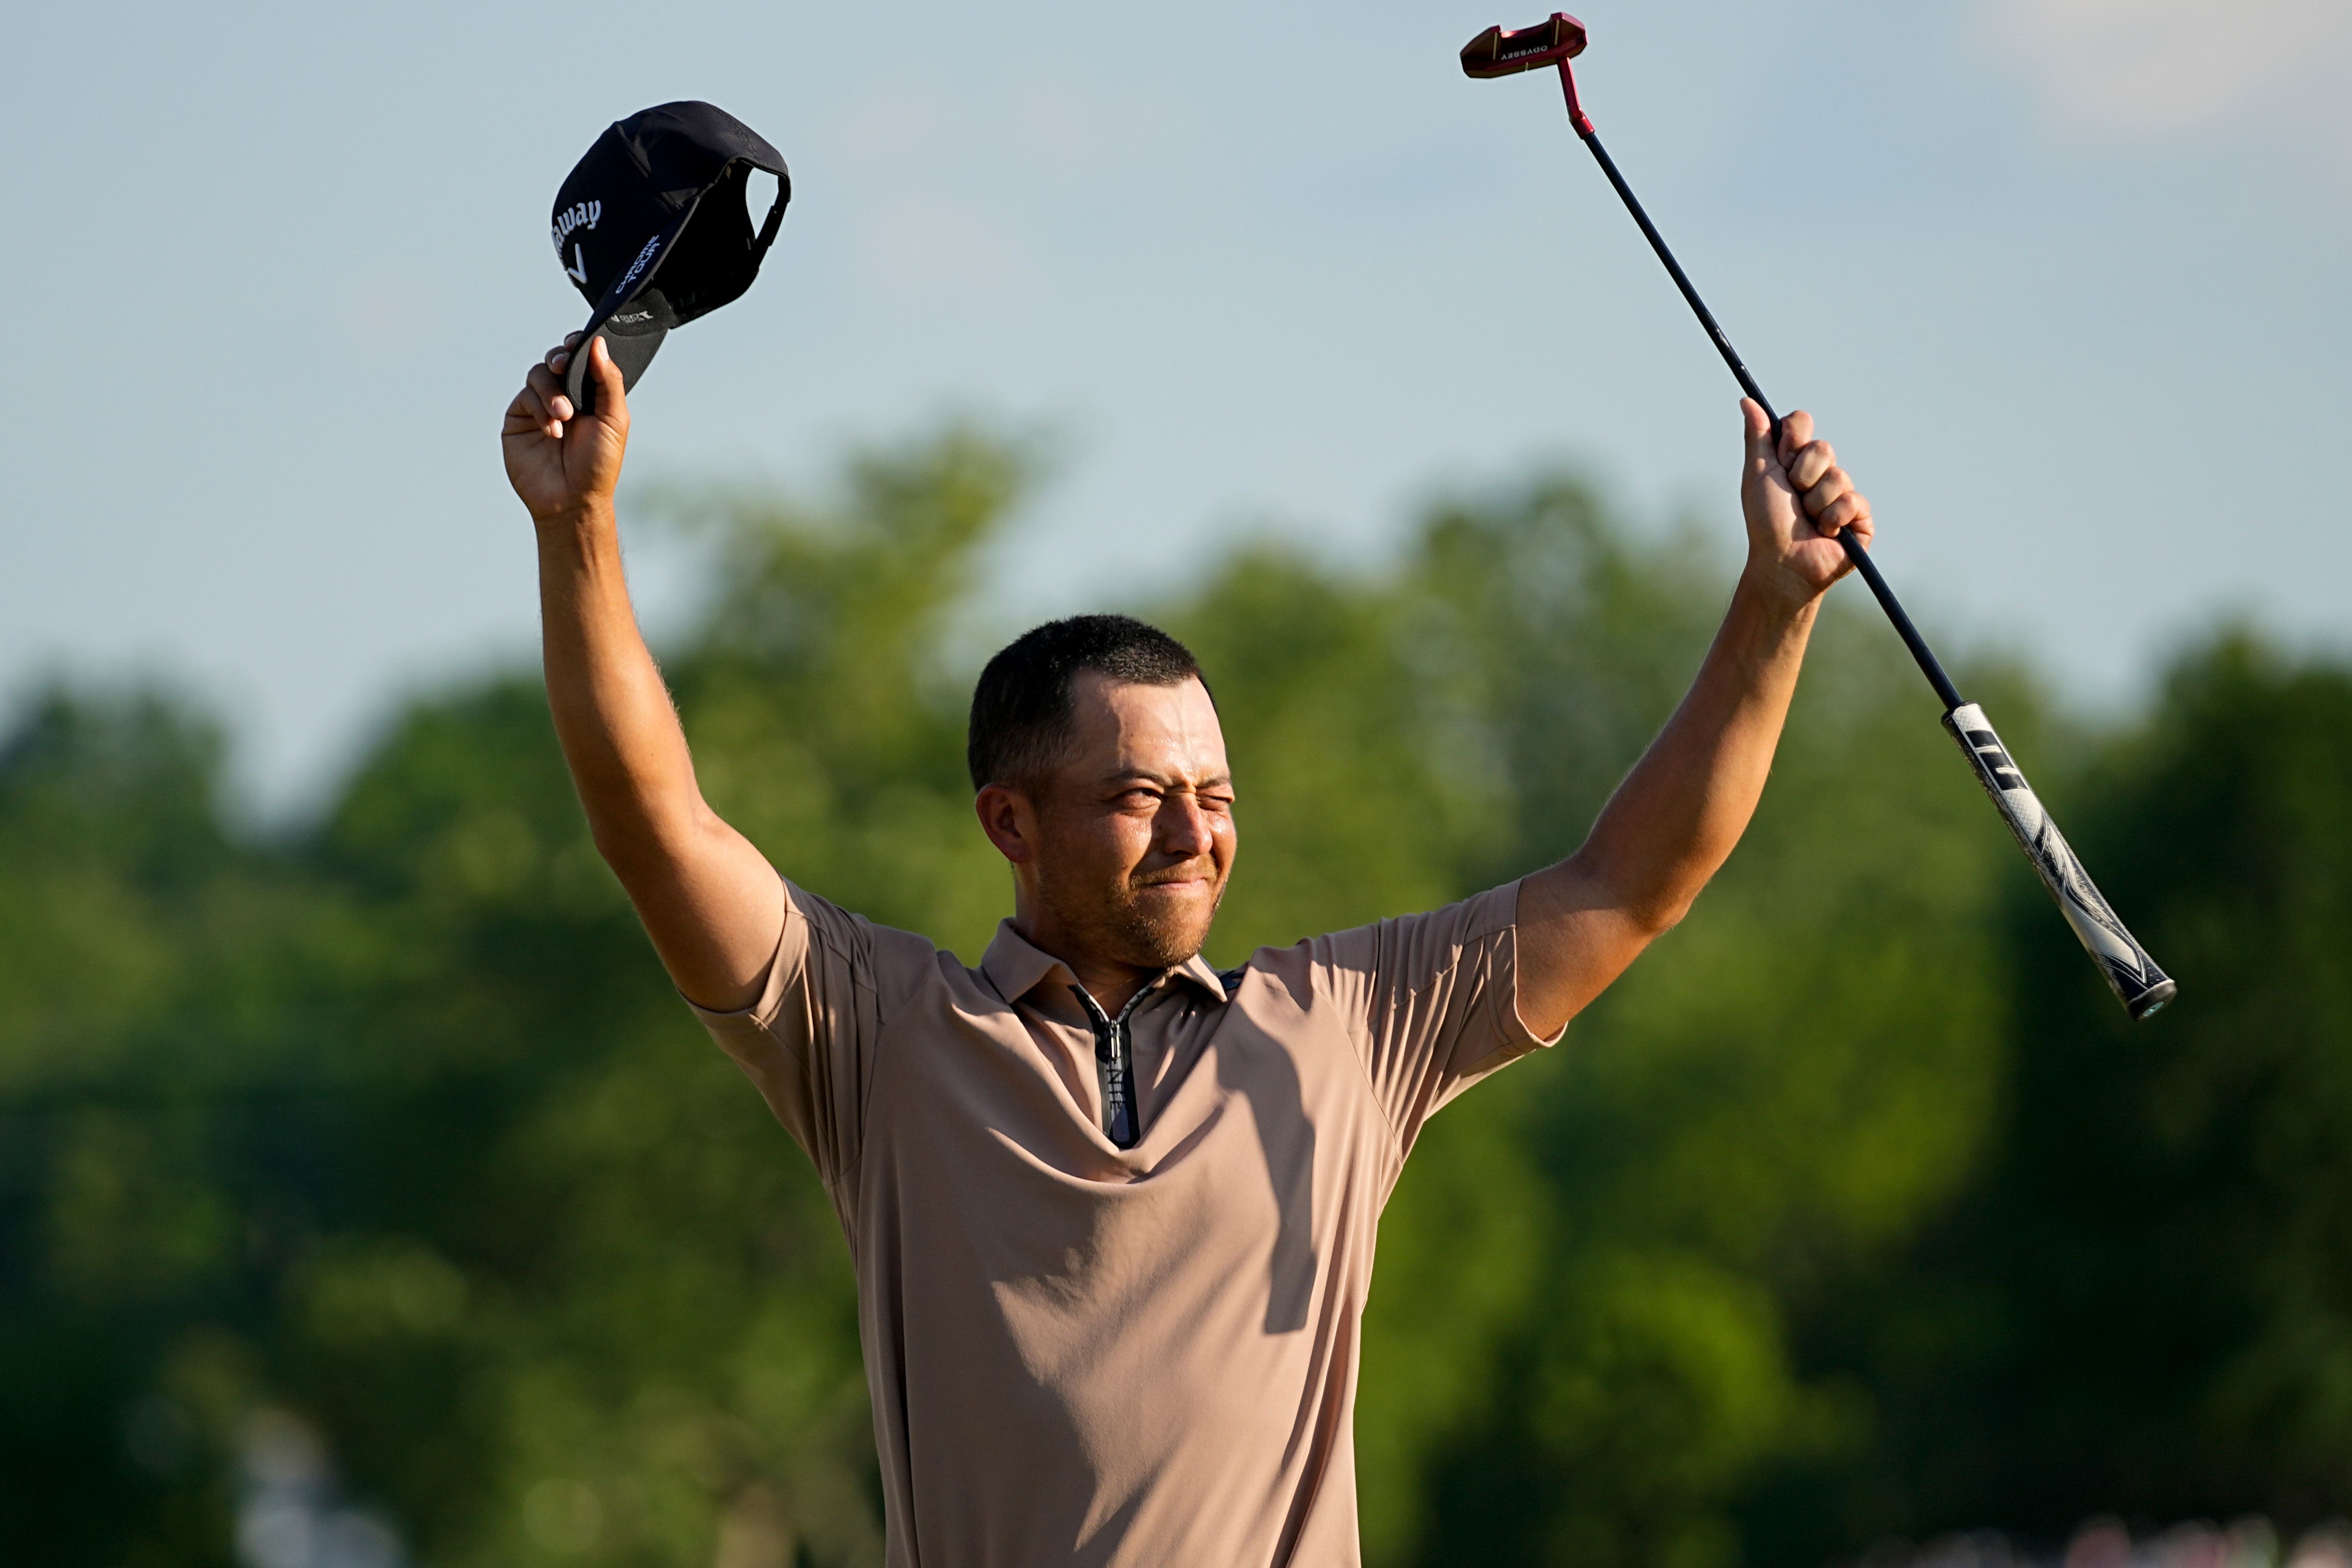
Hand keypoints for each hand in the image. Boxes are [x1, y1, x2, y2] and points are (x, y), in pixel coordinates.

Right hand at [502, 334, 629, 523]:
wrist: (573, 499)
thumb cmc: (598, 464)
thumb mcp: (614, 420)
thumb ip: (608, 380)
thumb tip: (599, 343)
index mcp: (590, 393)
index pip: (581, 358)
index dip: (578, 345)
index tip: (578, 343)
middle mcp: (564, 395)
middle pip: (556, 359)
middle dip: (561, 360)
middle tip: (564, 368)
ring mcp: (539, 406)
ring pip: (538, 374)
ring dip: (551, 391)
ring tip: (564, 416)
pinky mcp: (520, 418)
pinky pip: (525, 397)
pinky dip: (540, 409)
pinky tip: (552, 431)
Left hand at [1737, 400, 1872, 607]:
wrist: (1782, 562)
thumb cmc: (1766, 522)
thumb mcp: (1759, 475)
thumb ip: (1758, 437)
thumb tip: (1747, 401)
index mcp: (1796, 460)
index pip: (1802, 424)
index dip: (1792, 439)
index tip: (1782, 458)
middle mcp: (1821, 474)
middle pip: (1822, 447)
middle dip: (1802, 475)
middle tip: (1793, 496)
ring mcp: (1843, 495)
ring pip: (1837, 476)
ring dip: (1815, 502)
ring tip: (1808, 520)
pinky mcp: (1861, 517)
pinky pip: (1852, 501)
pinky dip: (1833, 518)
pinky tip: (1826, 532)